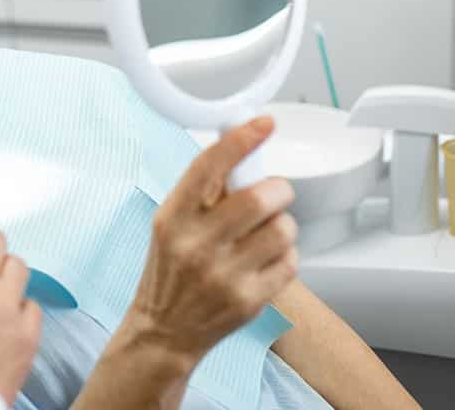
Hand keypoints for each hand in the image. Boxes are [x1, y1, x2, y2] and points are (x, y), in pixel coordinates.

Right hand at [127, 116, 297, 366]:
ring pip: (283, 228)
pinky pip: (290, 261)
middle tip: (273, 194)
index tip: (263, 123)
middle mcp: (195, 244)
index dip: (240, 140)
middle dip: (277, 190)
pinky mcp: (249, 299)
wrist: (164, 330)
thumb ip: (202, 192)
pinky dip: (285, 256)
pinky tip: (264, 262)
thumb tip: (240, 148)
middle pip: (260, 197)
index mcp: (172, 218)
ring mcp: (223, 274)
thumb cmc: (171, 271)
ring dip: (283, 224)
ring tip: (265, 234)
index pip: (208, 167)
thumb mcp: (170, 224)